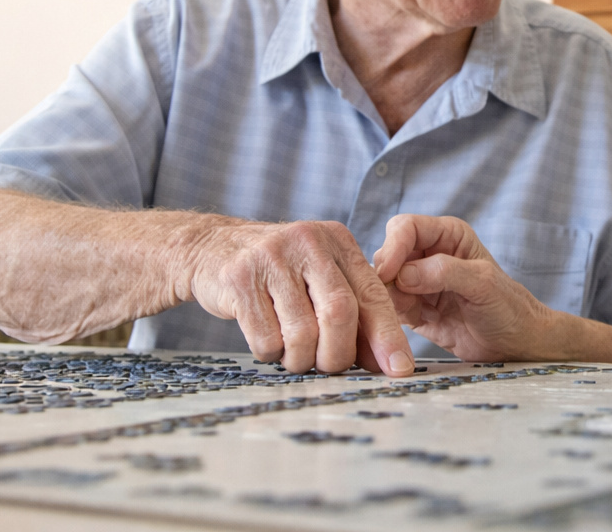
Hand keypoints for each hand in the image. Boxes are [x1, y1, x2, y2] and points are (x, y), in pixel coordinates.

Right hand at [186, 219, 413, 375]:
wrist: (211, 247)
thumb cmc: (278, 273)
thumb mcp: (319, 277)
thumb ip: (354, 312)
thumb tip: (385, 362)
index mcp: (338, 241)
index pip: (372, 294)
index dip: (387, 336)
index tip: (400, 370)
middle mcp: (308, 242)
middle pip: (340, 313)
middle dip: (338, 354)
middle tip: (328, 366)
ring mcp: (271, 257)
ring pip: (302, 332)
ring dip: (300, 359)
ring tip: (293, 353)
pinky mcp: (239, 278)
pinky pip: (266, 339)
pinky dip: (270, 353)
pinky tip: (267, 340)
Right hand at [372, 215, 559, 361]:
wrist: (514, 343)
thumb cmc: (507, 306)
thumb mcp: (482, 283)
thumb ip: (444, 272)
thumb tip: (403, 274)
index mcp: (447, 235)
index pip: (406, 228)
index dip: (393, 246)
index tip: (389, 272)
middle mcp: (428, 254)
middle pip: (388, 254)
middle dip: (388, 276)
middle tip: (402, 298)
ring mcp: (418, 282)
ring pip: (383, 283)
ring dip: (392, 299)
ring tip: (421, 312)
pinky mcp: (413, 309)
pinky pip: (389, 308)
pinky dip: (395, 316)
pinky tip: (423, 322)